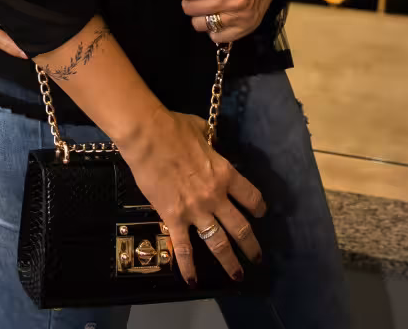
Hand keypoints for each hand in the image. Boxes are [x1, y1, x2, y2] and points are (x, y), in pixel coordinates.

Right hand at [122, 108, 264, 285]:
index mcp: (225, 174)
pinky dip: (188, 267)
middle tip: (257, 257)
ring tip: (237, 274)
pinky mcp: (174, 217)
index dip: (258, 207)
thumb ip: (210, 140)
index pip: (250, 196)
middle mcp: (216, 197)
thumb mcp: (201, 129)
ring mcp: (196, 210)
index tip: (260, 213)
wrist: (147, 135)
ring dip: (229, 261)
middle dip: (251, 245)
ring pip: (219, 243)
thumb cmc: (173, 127)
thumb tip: (210, 140)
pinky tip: (193, 281)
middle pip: (241, 227)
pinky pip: (184, 248)